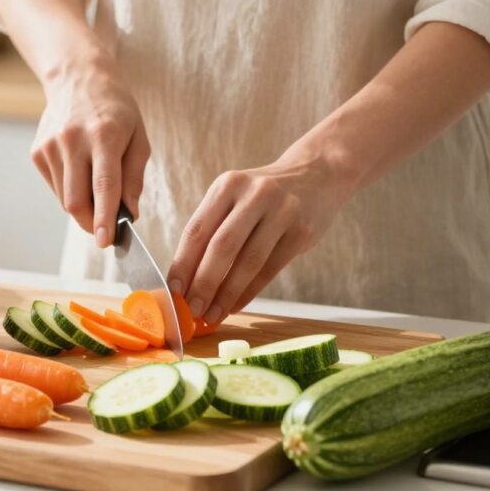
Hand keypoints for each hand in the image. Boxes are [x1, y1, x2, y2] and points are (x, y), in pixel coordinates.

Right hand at [31, 52, 149, 246]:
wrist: (79, 78)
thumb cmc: (116, 111)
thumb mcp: (138, 138)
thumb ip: (134, 178)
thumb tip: (130, 214)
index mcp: (104, 135)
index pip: (104, 186)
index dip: (105, 218)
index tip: (106, 242)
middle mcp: (73, 140)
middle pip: (76, 200)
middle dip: (90, 223)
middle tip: (105, 230)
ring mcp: (50, 145)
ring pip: (64, 198)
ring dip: (82, 206)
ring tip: (96, 188)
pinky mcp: (37, 151)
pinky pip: (55, 187)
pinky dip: (70, 190)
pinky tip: (79, 171)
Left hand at [167, 155, 354, 323]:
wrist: (316, 175)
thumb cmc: (263, 197)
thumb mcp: (235, 197)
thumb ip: (212, 229)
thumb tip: (186, 279)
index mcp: (228, 184)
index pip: (197, 229)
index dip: (182, 263)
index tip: (173, 290)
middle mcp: (254, 194)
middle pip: (222, 246)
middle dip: (203, 283)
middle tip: (192, 309)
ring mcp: (282, 211)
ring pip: (248, 261)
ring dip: (226, 294)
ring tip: (212, 315)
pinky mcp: (301, 231)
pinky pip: (270, 269)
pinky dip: (249, 292)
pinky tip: (235, 306)